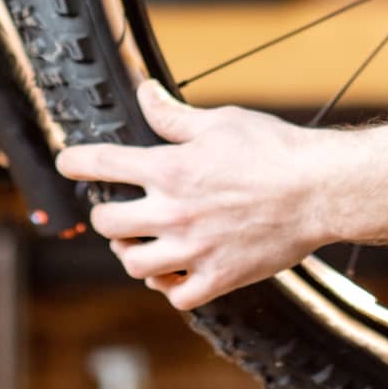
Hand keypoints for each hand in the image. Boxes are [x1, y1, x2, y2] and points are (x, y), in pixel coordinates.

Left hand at [54, 79, 340, 311]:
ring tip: (144, 241)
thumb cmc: (274, 149)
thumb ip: (173, 116)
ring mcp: (193, 250)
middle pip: (106, 222)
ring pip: (132, 263)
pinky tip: (176, 270)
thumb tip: (143, 93)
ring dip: (131, 252)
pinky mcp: (217, 278)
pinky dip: (168, 285)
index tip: (68, 164)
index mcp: (170, 168)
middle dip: (105, 214)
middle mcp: (173, 211)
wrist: (320, 190)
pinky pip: (174, 295)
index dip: (75, 162)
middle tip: (117, 208)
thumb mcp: (220, 120)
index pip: (102, 163)